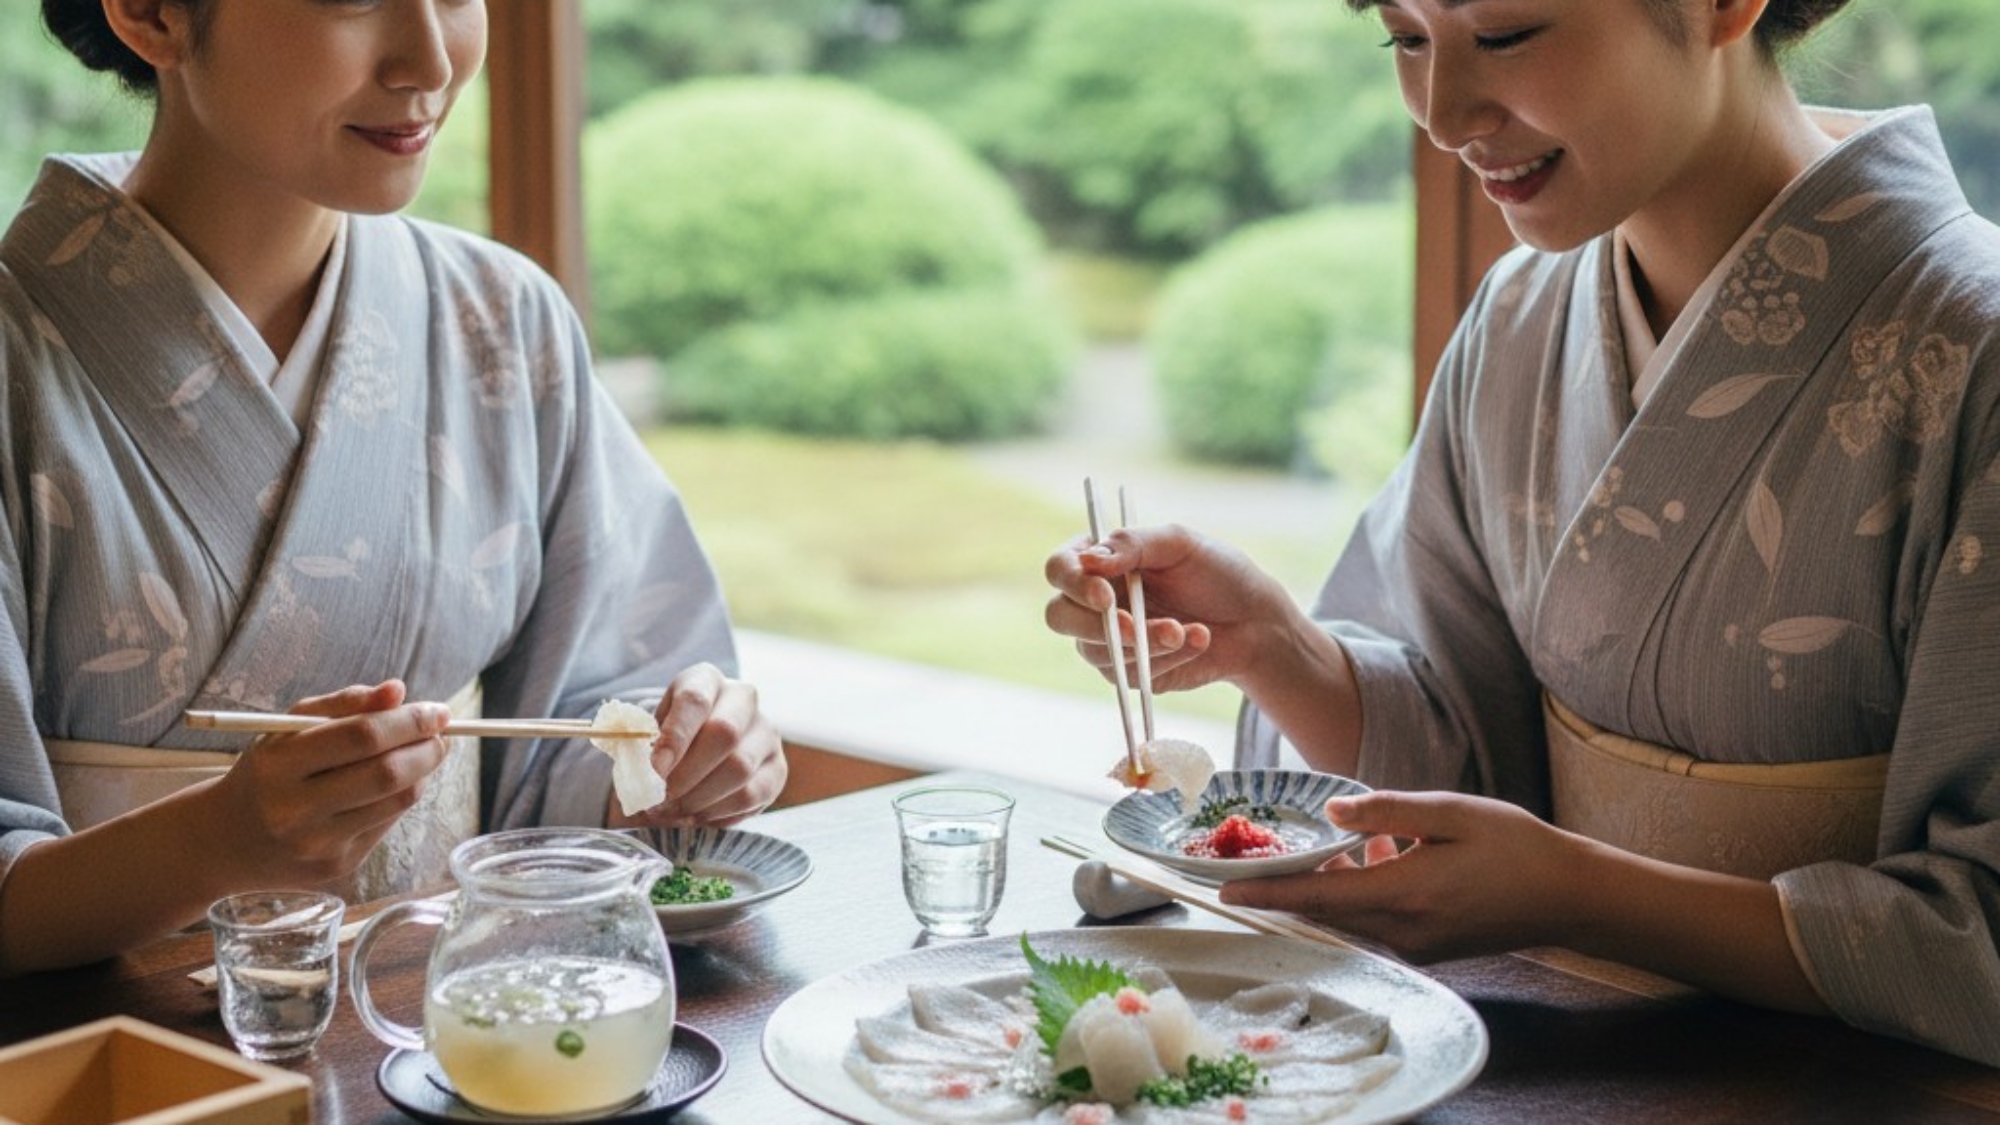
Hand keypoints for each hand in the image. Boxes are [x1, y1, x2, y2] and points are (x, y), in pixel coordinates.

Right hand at [206, 680, 451, 887]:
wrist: (225, 840)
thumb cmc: (267, 771)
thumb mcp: (289, 728)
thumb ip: (345, 703)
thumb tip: (398, 691)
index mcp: (278, 764)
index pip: (361, 736)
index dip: (410, 721)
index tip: (438, 711)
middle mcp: (294, 809)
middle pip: (386, 774)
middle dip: (427, 748)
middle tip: (440, 733)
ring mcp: (317, 844)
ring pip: (397, 801)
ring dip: (422, 773)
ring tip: (422, 754)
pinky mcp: (336, 866)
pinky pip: (388, 824)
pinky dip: (402, 797)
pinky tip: (395, 784)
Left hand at [613, 662, 786, 826]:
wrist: (699, 750)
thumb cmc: (669, 740)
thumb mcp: (649, 732)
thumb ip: (643, 749)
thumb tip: (641, 778)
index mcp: (705, 679)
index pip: (694, 700)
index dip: (674, 738)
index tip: (654, 771)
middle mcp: (743, 699)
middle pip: (724, 733)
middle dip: (687, 774)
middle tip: (661, 799)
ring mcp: (766, 732)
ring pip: (740, 768)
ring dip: (700, 797)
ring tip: (674, 810)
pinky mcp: (777, 768)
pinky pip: (752, 795)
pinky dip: (718, 812)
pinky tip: (696, 815)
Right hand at [1042, 523, 1297, 693]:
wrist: (1253, 621)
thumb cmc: (1216, 572)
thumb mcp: (1180, 544)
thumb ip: (1134, 544)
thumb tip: (1089, 559)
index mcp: (1100, 560)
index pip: (1060, 568)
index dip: (1073, 582)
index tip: (1105, 595)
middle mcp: (1094, 601)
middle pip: (1059, 616)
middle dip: (1094, 626)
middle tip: (1135, 628)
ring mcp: (1108, 640)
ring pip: (1096, 651)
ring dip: (1144, 643)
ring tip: (1185, 629)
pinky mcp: (1128, 672)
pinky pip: (1128, 674)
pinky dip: (1164, 658)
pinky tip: (1195, 639)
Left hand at [1218, 790, 1586, 962]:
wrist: (1568, 896)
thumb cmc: (1515, 847)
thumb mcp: (1451, 812)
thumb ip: (1387, 811)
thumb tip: (1333, 812)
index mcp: (1404, 895)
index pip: (1317, 896)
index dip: (1267, 892)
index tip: (1223, 889)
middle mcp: (1402, 930)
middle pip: (1323, 911)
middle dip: (1283, 887)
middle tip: (1244, 862)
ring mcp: (1414, 945)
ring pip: (1347, 915)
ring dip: (1328, 884)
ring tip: (1323, 845)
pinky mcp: (1426, 948)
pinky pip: (1374, 920)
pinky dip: (1359, 891)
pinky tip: (1379, 855)